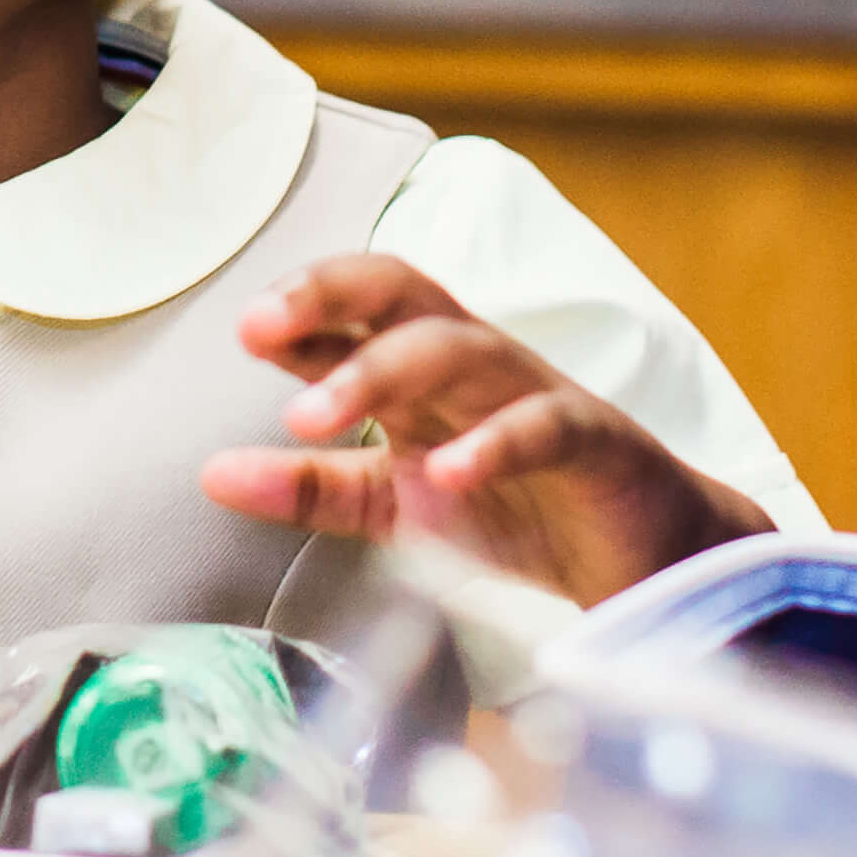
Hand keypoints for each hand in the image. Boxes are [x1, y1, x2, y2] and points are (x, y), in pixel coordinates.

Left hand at [200, 257, 773, 606]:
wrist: (647, 559)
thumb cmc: (521, 512)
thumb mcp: (396, 504)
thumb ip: (311, 487)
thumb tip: (208, 473)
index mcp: (428, 373)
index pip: (362, 308)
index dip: (304, 303)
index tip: (246, 326)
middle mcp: (478, 365)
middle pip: (406, 298)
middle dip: (331, 297)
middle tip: (260, 329)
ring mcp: (538, 395)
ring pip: (462, 350)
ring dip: (382, 373)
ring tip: (314, 414)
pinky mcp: (596, 441)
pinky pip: (545, 426)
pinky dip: (495, 445)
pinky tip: (449, 472)